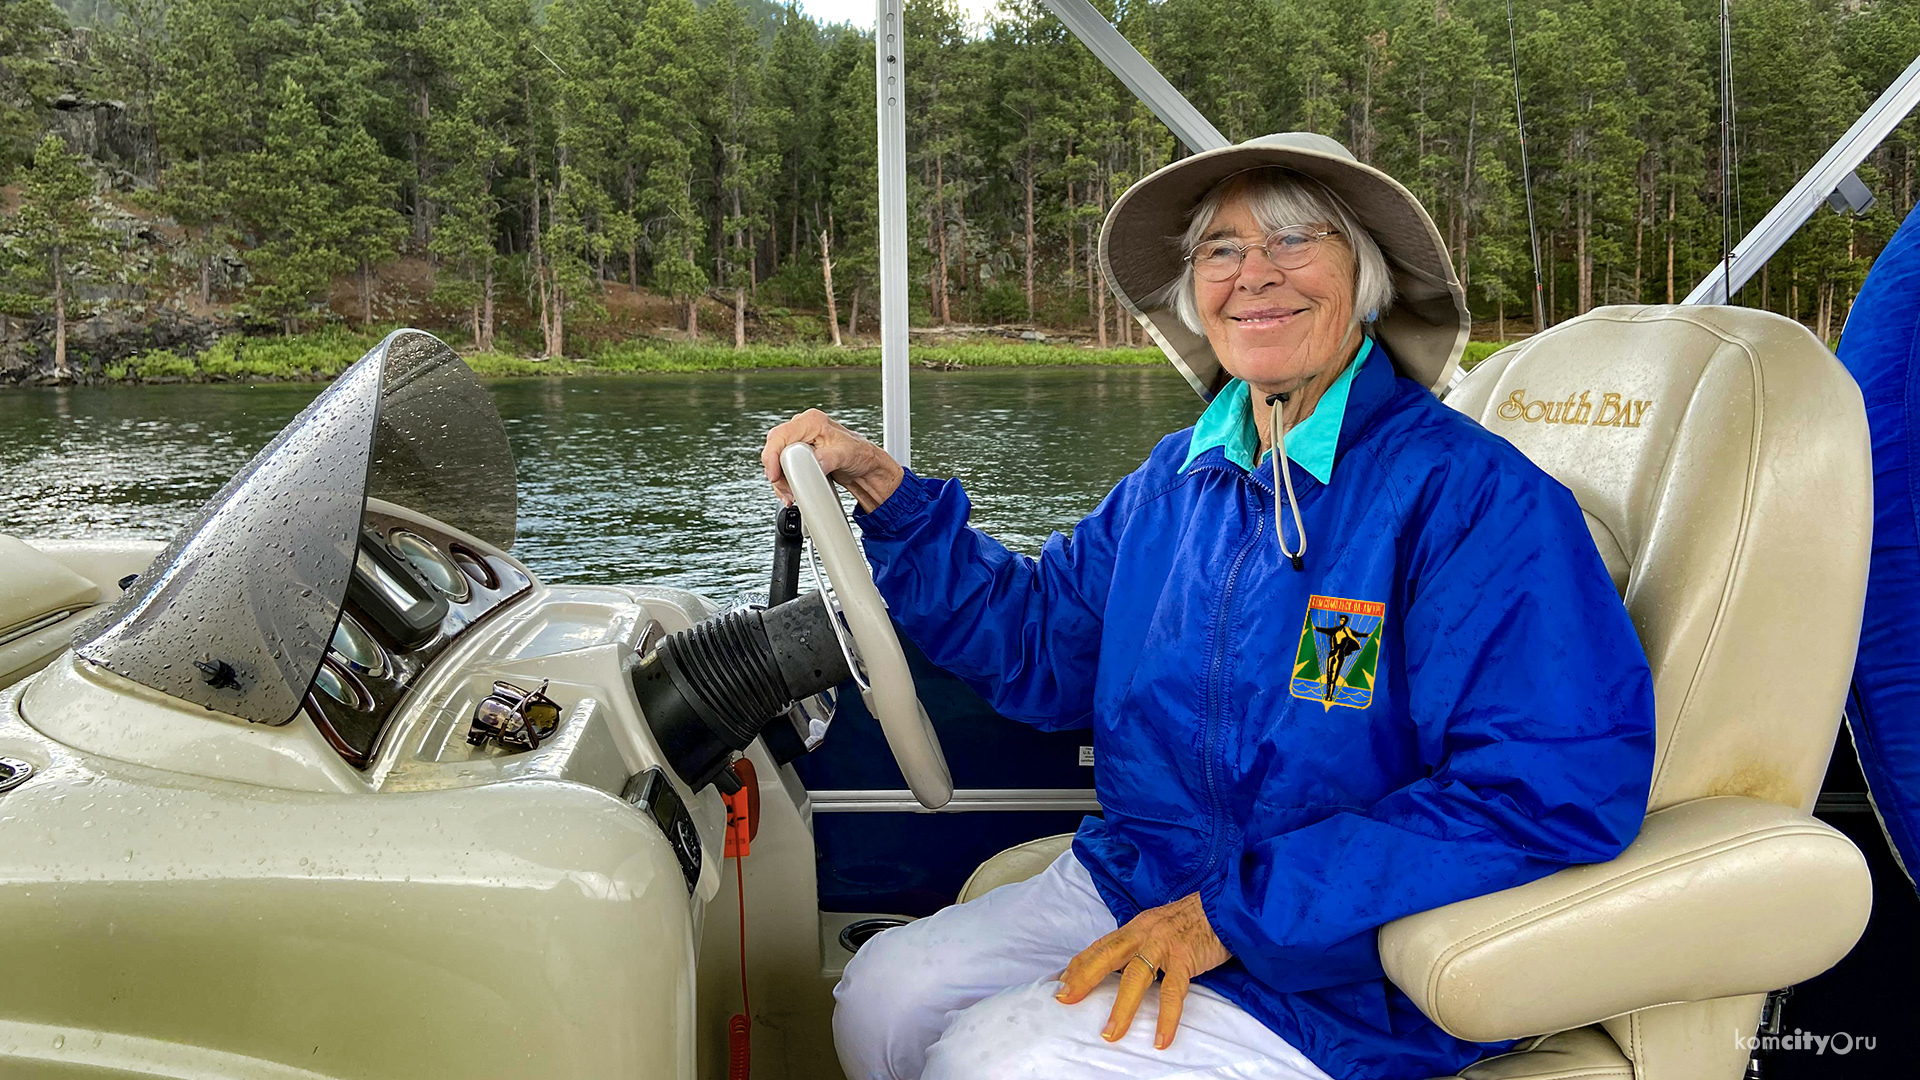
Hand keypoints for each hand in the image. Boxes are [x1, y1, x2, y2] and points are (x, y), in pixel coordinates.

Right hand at [761, 409, 904, 512]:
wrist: (864, 466)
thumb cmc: (859, 454)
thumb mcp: (845, 455)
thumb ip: (828, 459)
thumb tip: (813, 464)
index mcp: (811, 421)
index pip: (780, 436)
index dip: (772, 456)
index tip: (774, 476)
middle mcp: (802, 429)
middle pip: (774, 450)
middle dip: (777, 473)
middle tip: (788, 491)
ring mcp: (799, 442)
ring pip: (776, 461)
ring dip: (781, 481)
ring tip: (791, 496)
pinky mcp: (798, 455)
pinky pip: (783, 467)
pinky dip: (785, 481)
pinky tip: (791, 493)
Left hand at [1056, 892, 1231, 1048]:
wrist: (1224, 906)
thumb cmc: (1192, 920)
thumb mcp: (1158, 926)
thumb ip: (1140, 944)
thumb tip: (1121, 967)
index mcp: (1135, 927)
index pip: (1100, 946)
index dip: (1080, 964)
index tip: (1062, 982)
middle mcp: (1144, 933)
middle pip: (1107, 955)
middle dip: (1084, 977)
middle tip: (1066, 998)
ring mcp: (1164, 945)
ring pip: (1136, 977)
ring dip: (1122, 1008)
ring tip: (1111, 1033)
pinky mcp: (1186, 958)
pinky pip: (1173, 992)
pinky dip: (1167, 1018)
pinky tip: (1161, 1038)